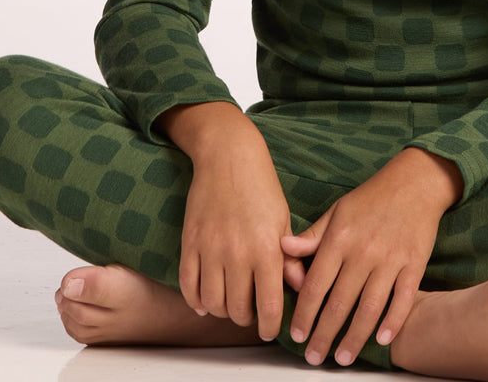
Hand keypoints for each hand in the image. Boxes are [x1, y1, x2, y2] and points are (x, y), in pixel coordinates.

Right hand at [157, 102, 304, 340]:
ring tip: (230, 304)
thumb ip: (290, 257)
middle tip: (251, 312)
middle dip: (246, 318)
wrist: (228, 156)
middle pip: (237, 309)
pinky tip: (205, 301)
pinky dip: (196, 301)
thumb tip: (299, 286)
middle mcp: (237, 253)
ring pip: (212, 303)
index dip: (270, 326)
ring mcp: (210, 249)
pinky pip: (188, 286)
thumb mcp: (283, 219)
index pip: (268, 305)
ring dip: (222, 311)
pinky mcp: (190, 242)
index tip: (270, 330)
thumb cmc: (261, 185)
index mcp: (266, 248)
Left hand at [281, 148, 461, 365]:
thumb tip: (283, 247)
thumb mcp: (337, 210)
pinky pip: (403, 299)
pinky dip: (393, 322)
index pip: (315, 285)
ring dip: (354, 337)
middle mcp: (363, 251)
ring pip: (369, 308)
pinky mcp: (415, 263)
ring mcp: (390, 259)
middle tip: (314, 357)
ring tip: (343, 357)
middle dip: (324, 335)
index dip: (304, 314)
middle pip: (339, 303)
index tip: (296, 334)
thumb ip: (312, 235)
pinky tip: (383, 340)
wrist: (414, 181)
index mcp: (340, 238)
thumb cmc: (372, 197)